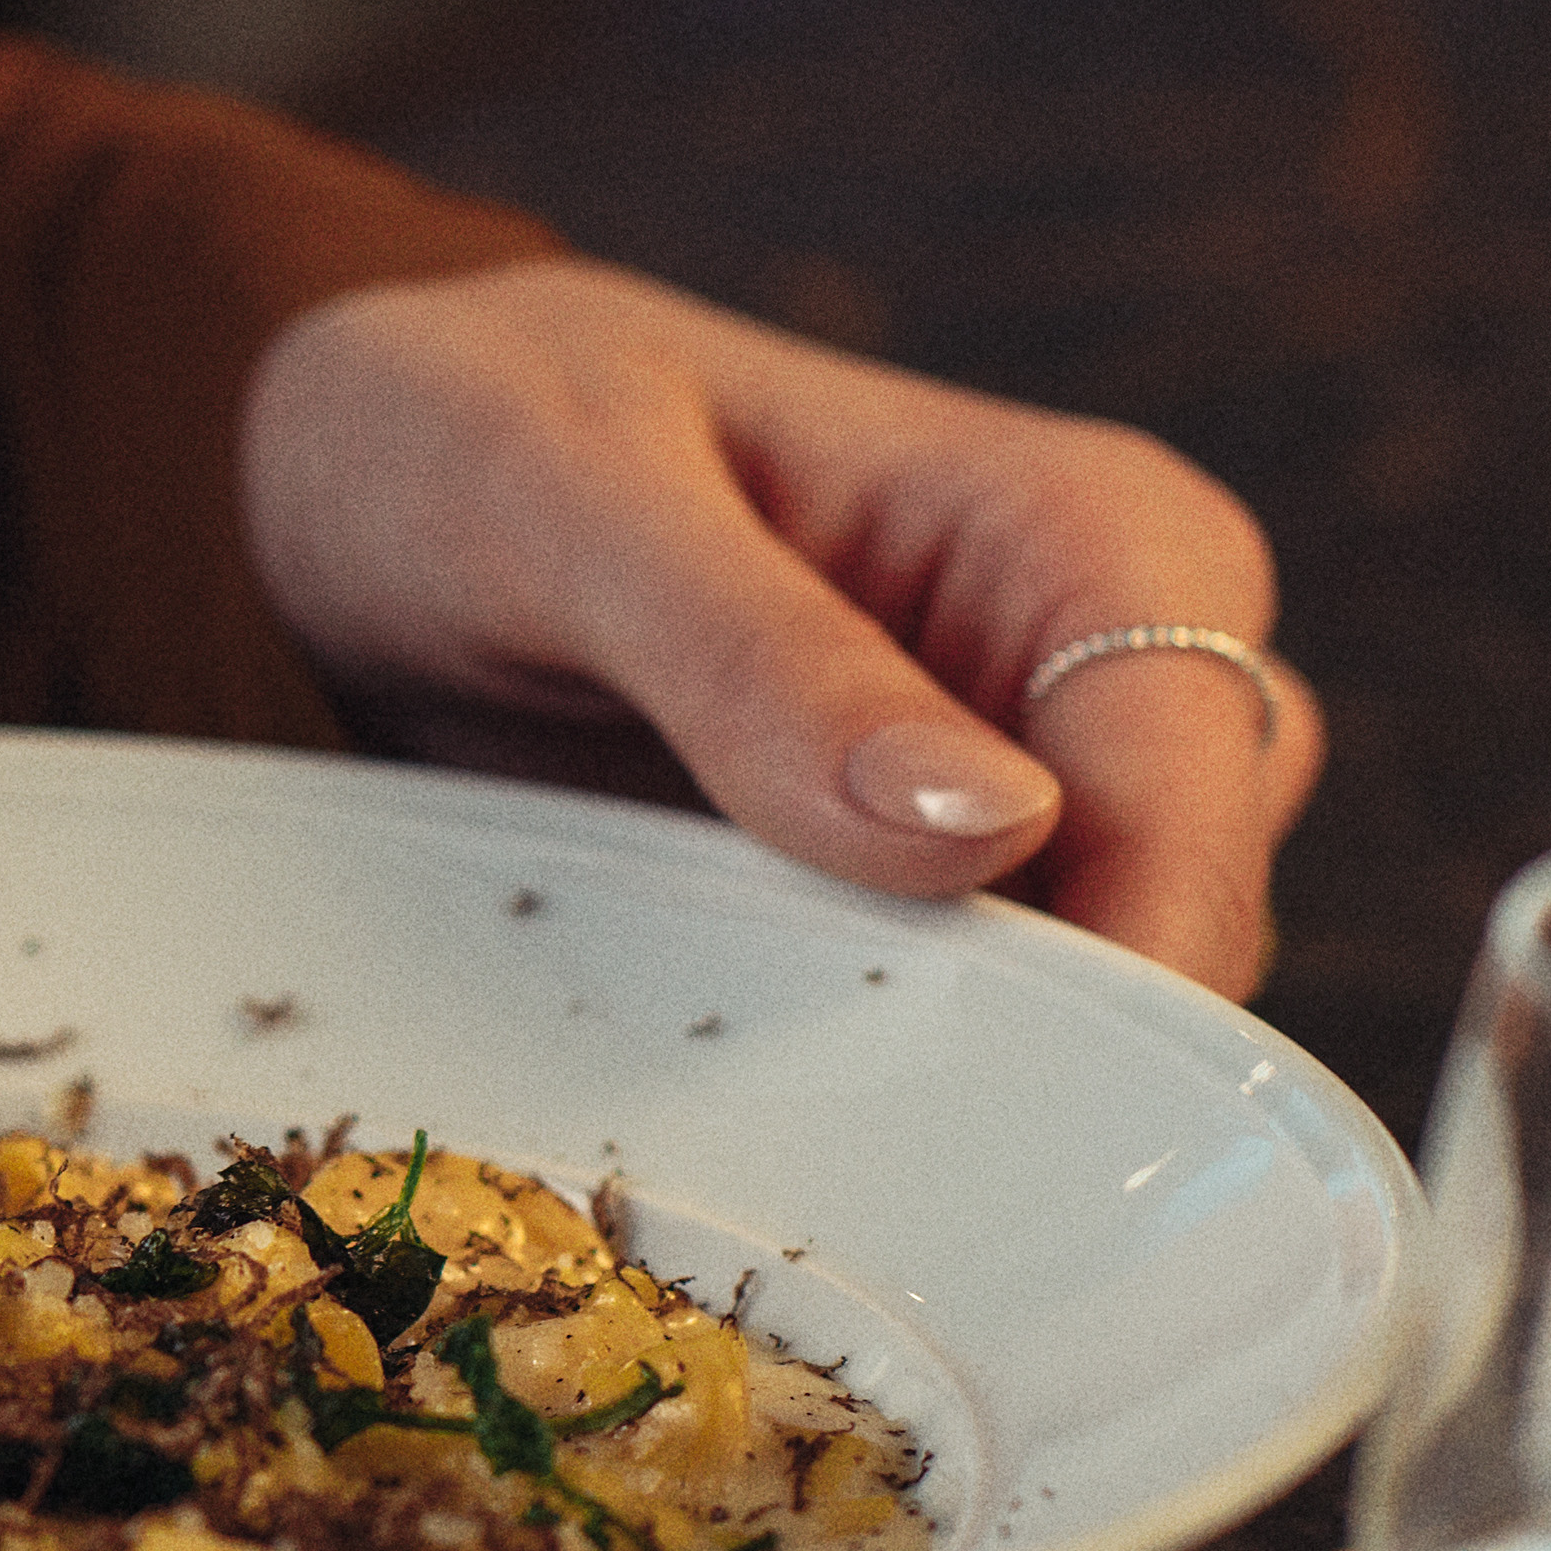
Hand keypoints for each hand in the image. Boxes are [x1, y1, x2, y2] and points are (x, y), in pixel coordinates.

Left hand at [235, 256, 1315, 995]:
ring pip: (1095, 1010)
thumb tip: (988, 827)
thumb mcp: (567, 499)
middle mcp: (1104, 672)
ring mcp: (1025, 802)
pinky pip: (963, 1035)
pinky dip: (869, 1083)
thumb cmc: (467, 424)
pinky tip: (730, 1088)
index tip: (996, 1102)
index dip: (1140, 963)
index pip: (1198, 789)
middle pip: (1184, 927)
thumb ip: (756, 654)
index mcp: (1094, 532)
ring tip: (734, 1081)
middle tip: (835, 1126)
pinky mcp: (920, 903)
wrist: (352, 469)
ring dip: (942, 1075)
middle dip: (1043, 1046)